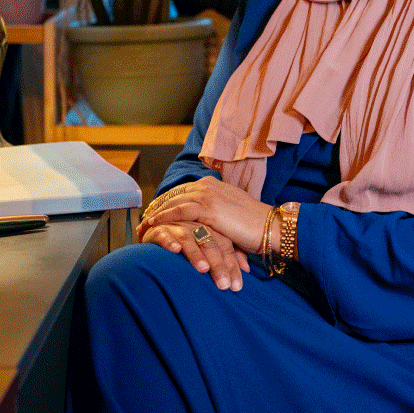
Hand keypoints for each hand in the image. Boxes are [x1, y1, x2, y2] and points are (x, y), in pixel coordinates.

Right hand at [138, 216, 249, 291]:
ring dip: (195, 253)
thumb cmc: (188, 242)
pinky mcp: (158, 229)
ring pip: (189, 238)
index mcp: (210, 229)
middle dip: (218, 265)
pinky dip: (169, 241)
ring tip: (203, 269)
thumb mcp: (210, 248)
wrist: (159, 228)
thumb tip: (247, 270)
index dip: (232, 266)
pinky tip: (175, 250)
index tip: (236, 287)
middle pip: (210, 243)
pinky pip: (164, 234)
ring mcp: (177, 226)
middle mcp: (195, 226)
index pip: (225, 247)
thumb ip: (230, 256)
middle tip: (223, 285)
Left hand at [141, 177, 272, 255]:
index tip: (153, 214)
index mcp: (212, 185)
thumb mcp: (231, 214)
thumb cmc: (254, 226)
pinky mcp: (208, 208)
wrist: (271, 226)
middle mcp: (207, 186)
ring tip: (143, 226)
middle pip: (173, 196)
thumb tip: (205, 224)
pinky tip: (153, 225)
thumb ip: (215, 213)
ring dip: (155, 215)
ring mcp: (207, 195)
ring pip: (172, 203)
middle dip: (156, 209)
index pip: (182, 193)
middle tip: (142, 222)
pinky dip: (163, 217)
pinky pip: (178, 211)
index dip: (165, 204)